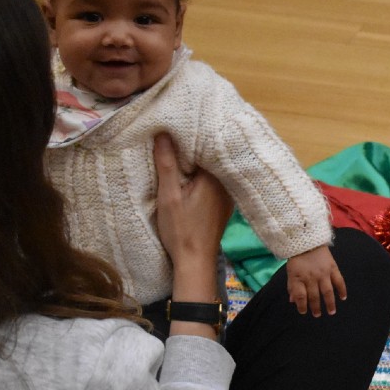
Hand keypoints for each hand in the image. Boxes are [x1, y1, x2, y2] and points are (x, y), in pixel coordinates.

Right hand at [154, 134, 232, 274]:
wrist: (195, 262)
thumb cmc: (181, 230)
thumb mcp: (169, 196)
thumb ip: (167, 164)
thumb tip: (163, 132)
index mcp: (215, 176)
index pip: (204, 144)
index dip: (188, 135)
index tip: (173, 126)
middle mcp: (226, 182)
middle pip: (208, 155)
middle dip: (191, 146)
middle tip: (172, 134)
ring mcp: (227, 194)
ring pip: (211, 168)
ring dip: (196, 161)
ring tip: (178, 149)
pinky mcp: (223, 204)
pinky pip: (213, 180)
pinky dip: (201, 175)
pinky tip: (189, 174)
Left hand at [286, 245, 346, 316]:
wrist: (307, 240)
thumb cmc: (297, 258)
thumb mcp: (290, 272)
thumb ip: (292, 287)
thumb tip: (293, 301)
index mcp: (298, 277)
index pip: (300, 296)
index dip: (301, 306)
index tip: (303, 312)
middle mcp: (311, 277)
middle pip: (314, 296)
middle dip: (315, 307)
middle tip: (317, 315)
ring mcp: (323, 273)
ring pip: (327, 291)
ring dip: (330, 303)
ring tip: (331, 312)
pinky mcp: (332, 267)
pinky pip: (339, 281)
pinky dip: (342, 290)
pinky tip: (343, 298)